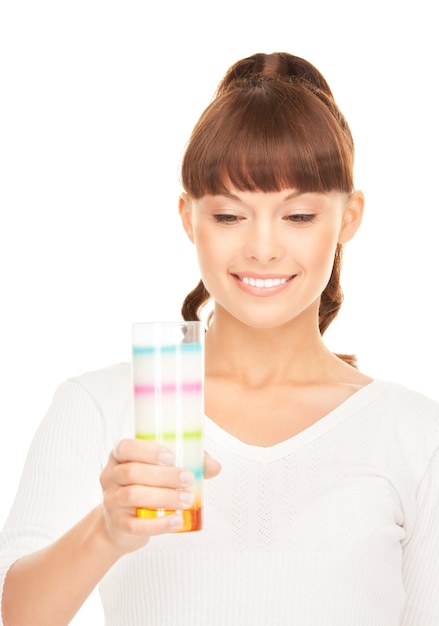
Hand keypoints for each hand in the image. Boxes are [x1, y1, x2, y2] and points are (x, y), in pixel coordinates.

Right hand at [99, 439, 220, 554]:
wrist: (120, 524)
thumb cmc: (145, 487)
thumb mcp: (159, 471)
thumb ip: (188, 463)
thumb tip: (214, 465)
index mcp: (120, 457)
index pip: (126, 447)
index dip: (147, 451)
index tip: (171, 457)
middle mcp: (111, 476)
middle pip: (132, 472)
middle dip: (163, 475)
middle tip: (188, 479)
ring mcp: (111, 500)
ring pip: (133, 495)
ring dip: (164, 497)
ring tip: (187, 500)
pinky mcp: (117, 524)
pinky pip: (136, 524)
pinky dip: (158, 524)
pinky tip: (176, 520)